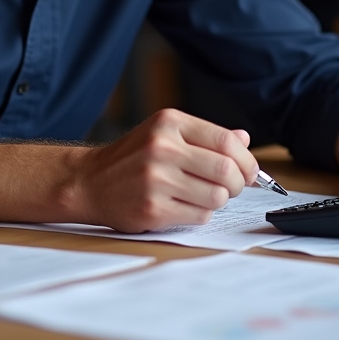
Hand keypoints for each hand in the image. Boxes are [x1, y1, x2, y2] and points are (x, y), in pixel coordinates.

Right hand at [66, 109, 258, 232]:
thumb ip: (205, 136)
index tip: (249, 170)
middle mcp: (162, 148)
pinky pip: (200, 216)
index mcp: (169, 123)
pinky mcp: (152, 208)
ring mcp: (156, 179)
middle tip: (232, 187)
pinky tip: (185, 205)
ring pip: (217, 197)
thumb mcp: (165, 133)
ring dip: (219, 200)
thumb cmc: (133, 157)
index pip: (226, 141)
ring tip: (204, 195)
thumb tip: (244, 140)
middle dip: (239, 183)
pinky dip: (201, 214)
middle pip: (227, 171)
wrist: (90, 181)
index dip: (246, 160)